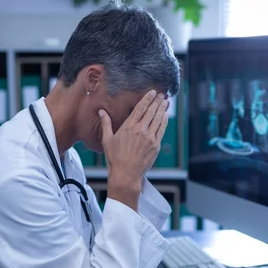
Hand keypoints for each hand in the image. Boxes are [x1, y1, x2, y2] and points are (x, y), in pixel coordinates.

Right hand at [99, 90, 169, 210]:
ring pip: (158, 119)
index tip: (153, 92)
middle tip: (162, 94)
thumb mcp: (107, 140)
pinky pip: (161, 129)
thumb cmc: (115, 158)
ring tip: (166, 102)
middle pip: (151, 111)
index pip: (140, 108)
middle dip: (157, 101)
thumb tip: (101, 111)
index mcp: (128, 127)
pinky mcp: (156, 146)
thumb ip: (106, 123)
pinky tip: (166, 115)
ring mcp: (150, 138)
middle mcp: (140, 130)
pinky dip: (164, 121)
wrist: (126, 175)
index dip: (148, 98)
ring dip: (162, 109)